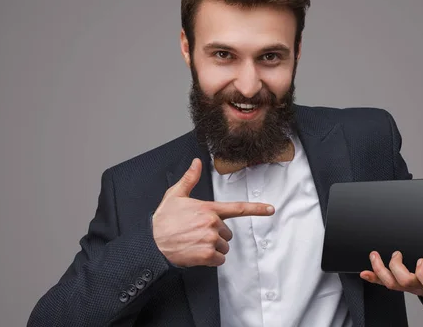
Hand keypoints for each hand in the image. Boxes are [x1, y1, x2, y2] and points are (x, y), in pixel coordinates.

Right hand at [152, 158, 274, 266]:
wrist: (151, 242)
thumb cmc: (163, 220)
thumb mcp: (175, 195)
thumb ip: (189, 179)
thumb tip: (196, 163)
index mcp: (208, 208)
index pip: (238, 208)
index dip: (257, 209)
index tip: (270, 209)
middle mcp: (212, 223)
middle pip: (227, 233)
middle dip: (216, 235)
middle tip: (197, 234)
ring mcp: (210, 239)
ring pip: (224, 247)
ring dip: (213, 248)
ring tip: (195, 243)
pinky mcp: (207, 254)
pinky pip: (219, 259)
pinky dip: (211, 260)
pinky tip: (197, 253)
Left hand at [360, 251, 422, 298]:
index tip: (421, 261)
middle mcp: (419, 286)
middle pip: (405, 281)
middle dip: (396, 266)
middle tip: (396, 254)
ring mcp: (407, 287)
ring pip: (392, 284)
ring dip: (380, 269)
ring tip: (375, 256)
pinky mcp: (398, 286)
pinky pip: (383, 284)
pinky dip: (373, 278)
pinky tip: (365, 273)